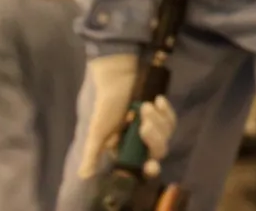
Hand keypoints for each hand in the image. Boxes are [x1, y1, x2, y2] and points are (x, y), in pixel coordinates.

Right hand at [79, 53, 172, 179]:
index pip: (142, 168)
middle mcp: (142, 145)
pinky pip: (171, 120)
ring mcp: (154, 130)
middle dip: (153, 138)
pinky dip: (166, 111)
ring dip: (157, 120)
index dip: (149, 170)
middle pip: (158, 151)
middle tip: (143, 124)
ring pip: (166, 135)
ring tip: (145, 105)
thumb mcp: (98, 131)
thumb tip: (83, 176)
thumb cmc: (106, 107)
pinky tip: (158, 100)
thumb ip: (92, 153)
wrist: (118, 79)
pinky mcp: (162, 117)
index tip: (150, 165)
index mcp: (127, 152)